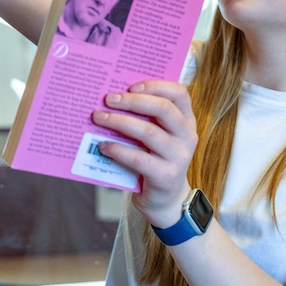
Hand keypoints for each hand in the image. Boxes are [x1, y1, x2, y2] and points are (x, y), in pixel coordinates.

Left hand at [92, 80, 197, 227]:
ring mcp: (179, 157)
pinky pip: (138, 158)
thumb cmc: (155, 159)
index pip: (179, 93)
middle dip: (132, 101)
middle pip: (163, 109)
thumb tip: (113, 97)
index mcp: (187, 120)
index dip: (155, 86)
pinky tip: (102, 146)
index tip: (131, 86)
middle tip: (108, 99)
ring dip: (120, 122)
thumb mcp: (158, 135)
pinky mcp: (166, 176)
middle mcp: (187, 136)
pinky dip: (118, 150)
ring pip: (148, 132)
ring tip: (99, 118)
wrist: (165, 199)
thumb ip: (146, 117)